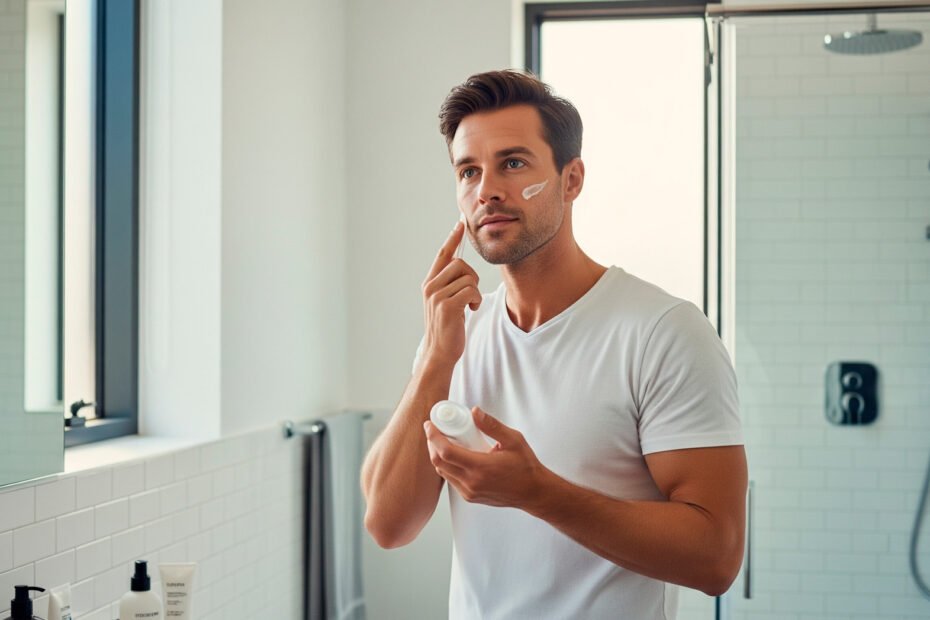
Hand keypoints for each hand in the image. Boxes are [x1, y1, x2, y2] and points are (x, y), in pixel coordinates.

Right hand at [421, 221, 480, 366]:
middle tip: (471, 295)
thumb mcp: (444, 302)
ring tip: (469, 305)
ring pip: (468, 278)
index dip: (452, 238)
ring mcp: (437, 296)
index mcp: (429, 284)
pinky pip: (472, 291)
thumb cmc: (446, 328)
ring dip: (475, 292)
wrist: (439, 353)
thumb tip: (461, 268)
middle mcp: (430, 287)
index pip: (442, 255)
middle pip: (460, 264)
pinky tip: (471, 310)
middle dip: (472, 277)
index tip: (460, 224)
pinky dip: (477, 300)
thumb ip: (449, 285)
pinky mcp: (447, 306)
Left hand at [424, 406, 549, 508]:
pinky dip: (447, 465)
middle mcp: (471, 483)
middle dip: (432, 443)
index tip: (429, 424)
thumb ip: (492, 425)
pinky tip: (453, 454)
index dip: (433, 436)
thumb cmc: (525, 466)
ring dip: (437, 455)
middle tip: (434, 429)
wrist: (533, 492)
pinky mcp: (470, 496)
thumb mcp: (513, 440)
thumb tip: (474, 411)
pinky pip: (450, 479)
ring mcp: (469, 492)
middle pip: (438, 461)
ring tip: (443, 440)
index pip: (446, 452)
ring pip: (442, 471)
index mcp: (481, 468)